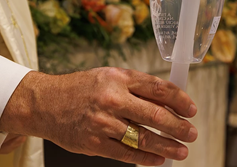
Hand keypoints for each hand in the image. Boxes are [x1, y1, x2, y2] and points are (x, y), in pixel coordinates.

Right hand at [0, 68, 197, 165]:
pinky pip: (127, 153)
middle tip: (191, 133)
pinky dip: (145, 158)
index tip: (191, 109)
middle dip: (178, 127)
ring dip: (166, 146)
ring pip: (143, 137)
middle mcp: (111, 98)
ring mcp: (103, 122)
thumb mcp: (108, 77)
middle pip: (154, 114)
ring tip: (180, 151)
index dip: (179, 100)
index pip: (157, 88)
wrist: (45, 103)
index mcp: (118, 77)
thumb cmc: (81, 89)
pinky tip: (158, 160)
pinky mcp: (94, 143)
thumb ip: (136, 88)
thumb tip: (168, 102)